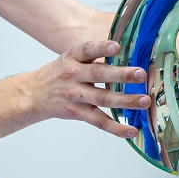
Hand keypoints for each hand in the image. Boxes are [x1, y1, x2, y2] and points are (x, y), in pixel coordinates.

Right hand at [29, 40, 149, 137]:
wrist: (33, 94)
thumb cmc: (60, 73)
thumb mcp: (71, 59)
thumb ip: (93, 57)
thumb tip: (127, 55)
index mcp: (72, 57)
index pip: (87, 50)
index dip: (102, 47)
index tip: (117, 47)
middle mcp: (73, 75)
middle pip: (99, 74)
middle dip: (122, 74)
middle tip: (141, 74)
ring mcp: (74, 95)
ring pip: (103, 99)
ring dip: (126, 101)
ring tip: (145, 101)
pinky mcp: (76, 112)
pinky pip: (98, 121)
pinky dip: (116, 127)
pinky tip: (131, 130)